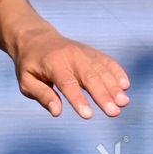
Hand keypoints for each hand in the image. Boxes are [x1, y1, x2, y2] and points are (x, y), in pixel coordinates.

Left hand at [11, 26, 130, 118]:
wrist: (36, 38)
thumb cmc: (30, 64)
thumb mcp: (27, 81)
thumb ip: (42, 95)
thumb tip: (57, 112)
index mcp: (52, 64)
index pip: (67, 84)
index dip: (78, 100)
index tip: (88, 115)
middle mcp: (71, 56)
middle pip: (89, 77)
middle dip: (103, 95)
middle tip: (114, 113)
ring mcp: (84, 53)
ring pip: (101, 70)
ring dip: (114, 87)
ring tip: (124, 103)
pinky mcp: (92, 53)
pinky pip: (107, 62)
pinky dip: (117, 72)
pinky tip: (125, 86)